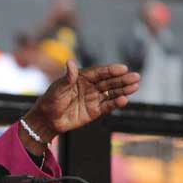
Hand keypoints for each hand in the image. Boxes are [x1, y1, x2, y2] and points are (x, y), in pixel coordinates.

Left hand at [20, 61, 139, 153]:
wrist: (46, 120)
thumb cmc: (50, 101)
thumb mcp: (58, 89)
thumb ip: (68, 78)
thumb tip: (70, 62)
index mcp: (82, 77)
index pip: (99, 72)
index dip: (111, 70)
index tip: (123, 68)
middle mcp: (90, 87)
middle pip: (109, 82)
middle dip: (122, 79)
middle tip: (136, 77)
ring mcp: (94, 98)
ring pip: (111, 93)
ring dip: (123, 90)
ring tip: (135, 87)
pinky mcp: (95, 111)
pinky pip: (108, 106)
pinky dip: (116, 103)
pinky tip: (124, 100)